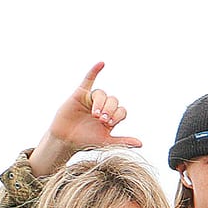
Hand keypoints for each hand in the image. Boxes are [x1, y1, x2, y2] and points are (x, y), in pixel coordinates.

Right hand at [32, 62, 143, 176]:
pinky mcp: (80, 94)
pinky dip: (94, 71)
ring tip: (95, 114)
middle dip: (109, 110)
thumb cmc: (86, 141)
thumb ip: (123, 141)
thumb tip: (141, 144)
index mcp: (111, 116)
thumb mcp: (106, 142)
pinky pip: (88, 80)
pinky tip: (101, 64)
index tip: (110, 124)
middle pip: (113, 100)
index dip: (117, 115)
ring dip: (100, 103)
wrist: (66, 140)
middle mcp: (103, 106)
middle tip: (102, 119)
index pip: (121, 110)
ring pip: (102, 94)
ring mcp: (92, 99)